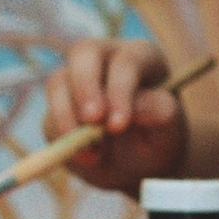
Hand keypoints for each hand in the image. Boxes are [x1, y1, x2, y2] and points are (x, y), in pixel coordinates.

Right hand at [45, 38, 187, 199]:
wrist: (140, 165)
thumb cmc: (160, 140)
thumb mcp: (170, 130)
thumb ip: (159, 112)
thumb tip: (135, 105)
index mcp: (142, 57)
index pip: (126, 62)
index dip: (119, 90)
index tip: (118, 125)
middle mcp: (107, 59)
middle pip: (84, 52)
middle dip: (85, 86)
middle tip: (91, 120)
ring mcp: (78, 80)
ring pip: (58, 82)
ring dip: (69, 118)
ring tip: (95, 152)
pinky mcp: (59, 106)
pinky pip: (49, 116)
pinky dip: (63, 138)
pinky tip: (89, 157)